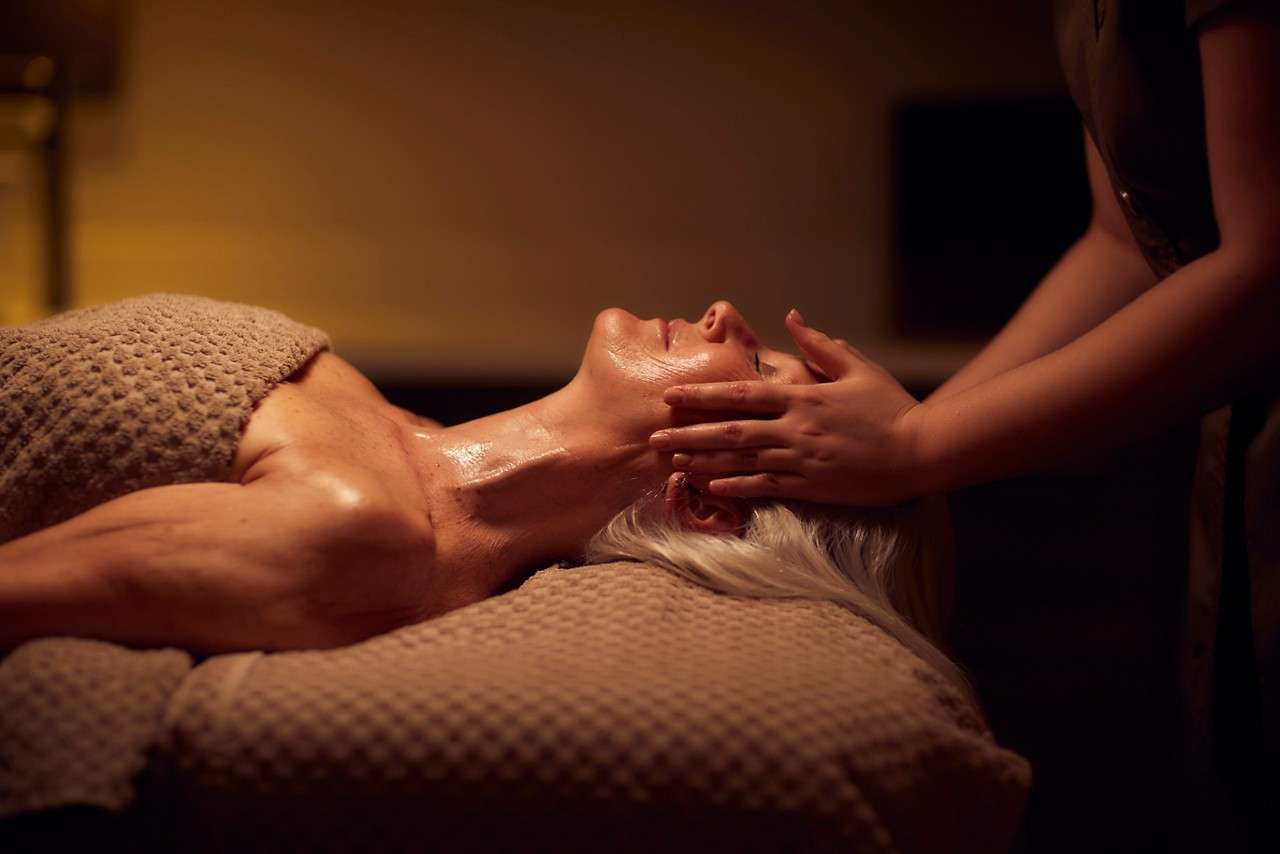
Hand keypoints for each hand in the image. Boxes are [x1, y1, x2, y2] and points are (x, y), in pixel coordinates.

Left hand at [650, 310, 929, 505]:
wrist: (922, 451)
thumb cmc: (891, 407)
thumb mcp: (858, 369)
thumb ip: (820, 346)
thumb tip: (791, 318)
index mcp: (803, 398)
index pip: (741, 395)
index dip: (703, 395)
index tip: (672, 395)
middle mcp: (794, 429)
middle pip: (730, 430)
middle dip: (688, 433)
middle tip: (653, 436)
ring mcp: (801, 461)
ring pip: (741, 461)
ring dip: (703, 461)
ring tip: (671, 462)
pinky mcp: (811, 487)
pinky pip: (765, 488)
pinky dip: (736, 488)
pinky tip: (710, 488)